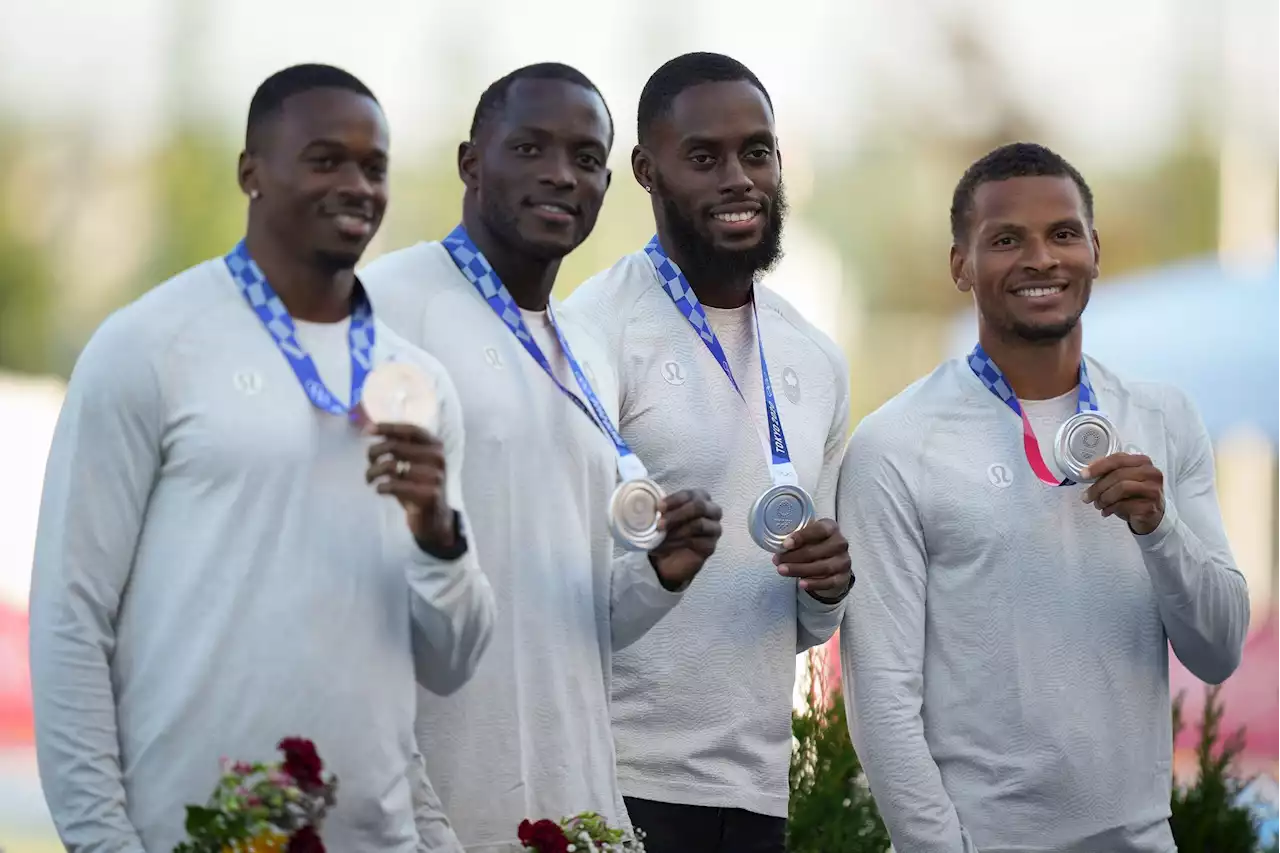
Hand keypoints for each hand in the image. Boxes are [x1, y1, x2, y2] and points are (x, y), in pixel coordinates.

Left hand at [366, 423, 456, 553]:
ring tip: (370, 479)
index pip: (410, 430)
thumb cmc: (418, 485)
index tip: (367, 431)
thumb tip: (370, 427)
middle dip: (374, 452)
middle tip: (369, 462)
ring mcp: (435, 476)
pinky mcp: (429, 495)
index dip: (388, 428)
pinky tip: (380, 489)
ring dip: (373, 472)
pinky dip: (381, 487)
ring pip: (390, 466)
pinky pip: (394, 485)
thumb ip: (398, 445)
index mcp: (435, 445)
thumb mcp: (412, 462)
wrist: (435, 517)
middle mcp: (438, 458)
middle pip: (395, 446)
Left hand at [647, 489, 721, 590]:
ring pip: (698, 525)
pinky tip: (666, 546)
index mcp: (701, 498)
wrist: (672, 557)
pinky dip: (677, 543)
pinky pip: (695, 541)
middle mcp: (712, 511)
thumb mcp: (664, 516)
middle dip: (677, 515)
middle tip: (659, 524)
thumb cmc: (670, 530)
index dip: (674, 500)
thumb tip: (652, 505)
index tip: (659, 507)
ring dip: (675, 531)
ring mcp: (714, 529)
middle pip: (699, 507)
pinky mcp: (711, 546)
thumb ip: (663, 509)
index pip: (691, 494)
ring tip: (660, 537)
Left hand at [773, 518, 852, 602]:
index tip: (785, 545)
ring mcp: (844, 561)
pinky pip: (829, 582)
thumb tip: (780, 548)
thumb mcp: (808, 537)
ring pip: (822, 567)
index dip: (801, 537)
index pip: (819, 530)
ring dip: (800, 570)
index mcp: (831, 527)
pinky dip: (814, 583)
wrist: (832, 562)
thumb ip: (798, 539)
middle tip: (777, 560)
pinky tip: (801, 583)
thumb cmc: (815, 544)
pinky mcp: (843, 577)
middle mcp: (840, 543)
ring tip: (782, 571)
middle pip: (817, 551)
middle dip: (794, 557)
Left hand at [1081, 453, 1165, 534]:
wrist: (1151, 516)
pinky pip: (1125, 504)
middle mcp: (1151, 473)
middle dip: (1098, 487)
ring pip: (1121, 488)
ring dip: (1104, 498)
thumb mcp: (1122, 479)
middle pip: (1118, 475)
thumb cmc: (1134, 495)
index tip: (1084, 475)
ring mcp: (1153, 490)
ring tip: (1097, 505)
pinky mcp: (1150, 506)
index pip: (1118, 459)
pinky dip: (1111, 508)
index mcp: (1143, 462)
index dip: (1099, 466)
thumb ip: (1109, 472)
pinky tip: (1106, 511)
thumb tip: (1087, 472)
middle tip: (1086, 497)